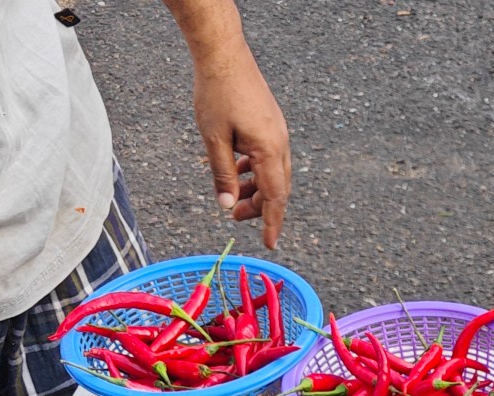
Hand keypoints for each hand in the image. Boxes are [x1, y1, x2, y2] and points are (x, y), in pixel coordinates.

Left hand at [170, 1, 291, 247]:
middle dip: (259, 206)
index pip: (275, 197)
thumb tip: (226, 205)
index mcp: (269, 150)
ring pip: (273, 172)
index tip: (270, 243)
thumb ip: (222, 175)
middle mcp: (280, 143)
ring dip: (255, 188)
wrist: (224, 55)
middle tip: (234, 215)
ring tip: (232, 195)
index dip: (272, 222)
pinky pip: (268, 156)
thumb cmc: (217, 93)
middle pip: (277, 187)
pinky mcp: (271, 124)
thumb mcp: (213, 139)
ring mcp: (277, 132)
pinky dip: (254, 169)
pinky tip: (235, 168)